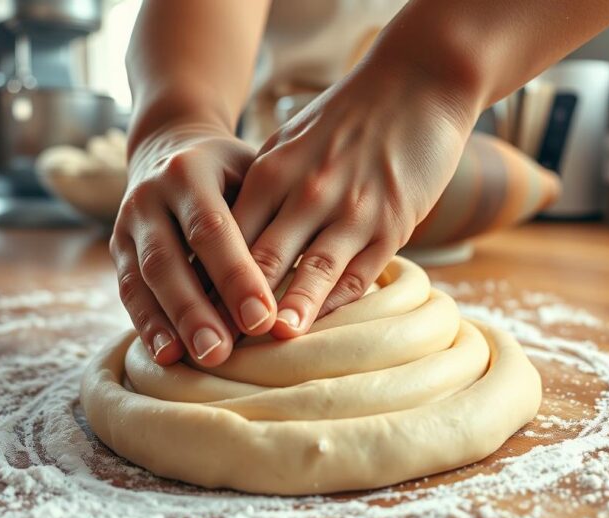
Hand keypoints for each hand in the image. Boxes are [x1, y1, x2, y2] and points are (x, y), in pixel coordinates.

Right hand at [110, 123, 276, 366]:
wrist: (172, 147)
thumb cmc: (231, 172)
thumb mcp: (251, 175)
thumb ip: (265, 219)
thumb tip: (300, 283)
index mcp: (188, 171)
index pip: (212, 228)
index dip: (236, 276)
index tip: (263, 319)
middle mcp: (149, 195)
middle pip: (168, 259)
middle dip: (195, 310)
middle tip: (221, 353)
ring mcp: (127, 223)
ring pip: (142, 280)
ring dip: (168, 324)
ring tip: (193, 359)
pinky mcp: (118, 249)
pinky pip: (129, 291)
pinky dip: (147, 325)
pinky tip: (167, 355)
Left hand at [232, 61, 474, 337]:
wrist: (419, 81)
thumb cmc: (348, 115)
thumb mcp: (292, 139)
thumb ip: (263, 184)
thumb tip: (229, 235)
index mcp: (273, 170)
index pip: (229, 236)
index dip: (207, 280)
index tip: (190, 316)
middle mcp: (308, 191)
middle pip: (263, 259)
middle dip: (238, 306)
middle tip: (217, 346)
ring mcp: (352, 209)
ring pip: (313, 270)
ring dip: (291, 309)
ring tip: (273, 341)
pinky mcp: (393, 224)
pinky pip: (361, 272)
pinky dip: (341, 301)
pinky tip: (325, 326)